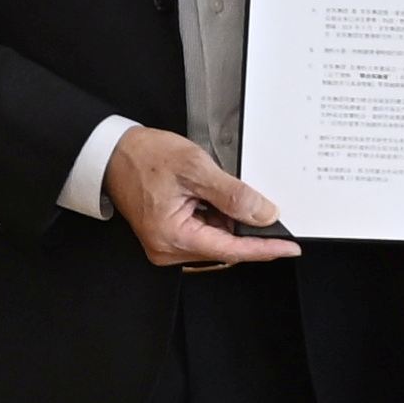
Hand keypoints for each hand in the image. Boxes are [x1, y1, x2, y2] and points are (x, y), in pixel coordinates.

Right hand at [107, 129, 296, 268]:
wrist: (113, 152)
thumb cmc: (144, 157)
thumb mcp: (195, 168)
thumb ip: (233, 195)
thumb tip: (264, 215)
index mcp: (173, 237)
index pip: (232, 249)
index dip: (264, 248)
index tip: (290, 248)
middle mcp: (168, 249)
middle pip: (225, 246)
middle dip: (245, 226)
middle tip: (258, 200)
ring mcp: (167, 244)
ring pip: (216, 238)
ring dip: (229, 219)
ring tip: (217, 188)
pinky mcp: (168, 235)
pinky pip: (204, 232)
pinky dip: (217, 217)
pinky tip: (212, 196)